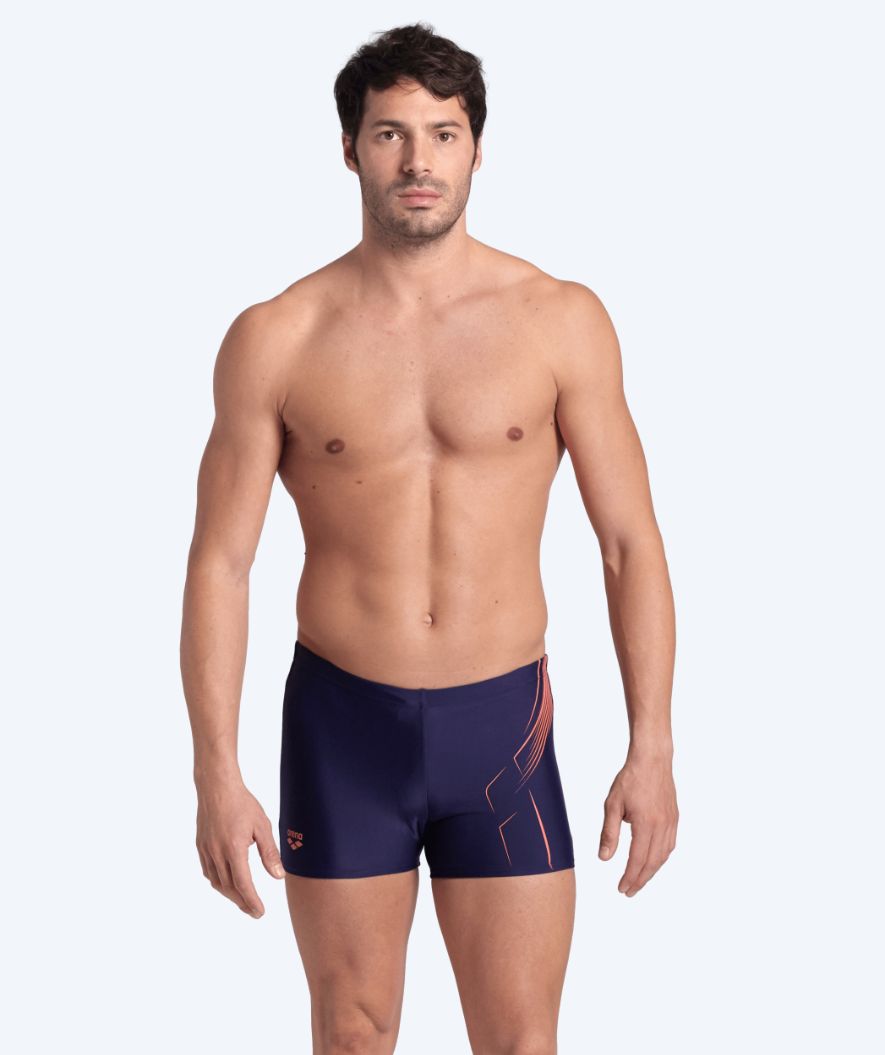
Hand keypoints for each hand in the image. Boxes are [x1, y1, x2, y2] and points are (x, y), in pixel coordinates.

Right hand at [195, 778, 285, 917]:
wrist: (217, 786)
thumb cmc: (242, 803)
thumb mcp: (262, 826)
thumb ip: (270, 853)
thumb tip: (278, 876)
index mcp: (233, 848)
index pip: (243, 884)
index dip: (252, 901)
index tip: (260, 912)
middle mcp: (217, 852)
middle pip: (229, 887)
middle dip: (242, 902)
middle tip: (254, 912)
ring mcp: (206, 850)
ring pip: (216, 882)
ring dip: (230, 894)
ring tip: (243, 901)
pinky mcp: (200, 846)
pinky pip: (208, 871)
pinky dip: (218, 882)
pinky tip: (227, 883)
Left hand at [598, 750, 677, 895]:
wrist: (652, 759)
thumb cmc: (630, 779)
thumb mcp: (612, 804)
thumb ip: (609, 833)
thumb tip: (604, 858)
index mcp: (646, 824)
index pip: (637, 859)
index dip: (630, 877)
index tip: (622, 889)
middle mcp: (662, 826)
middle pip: (652, 862)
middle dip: (640, 880)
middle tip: (629, 891)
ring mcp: (671, 822)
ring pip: (663, 856)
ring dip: (651, 871)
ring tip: (639, 879)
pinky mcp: (674, 818)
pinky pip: (670, 845)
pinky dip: (661, 858)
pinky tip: (653, 861)